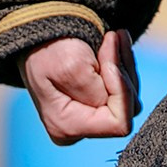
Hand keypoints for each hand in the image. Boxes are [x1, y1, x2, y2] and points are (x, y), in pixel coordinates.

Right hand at [22, 30, 138, 143]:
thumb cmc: (48, 49)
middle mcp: (77, 129)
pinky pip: (123, 90)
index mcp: (67, 126)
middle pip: (126, 109)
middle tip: (111, 40)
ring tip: (112, 39)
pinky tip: (112, 46)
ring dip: (123, 65)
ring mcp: (86, 118)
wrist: (37, 36)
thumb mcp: (72, 66)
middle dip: (122, 73)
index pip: (118, 122)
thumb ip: (99, 91)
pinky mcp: (94, 106)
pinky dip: (121, 66)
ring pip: (128, 98)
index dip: (121, 91)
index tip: (109, 60)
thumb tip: (122, 101)